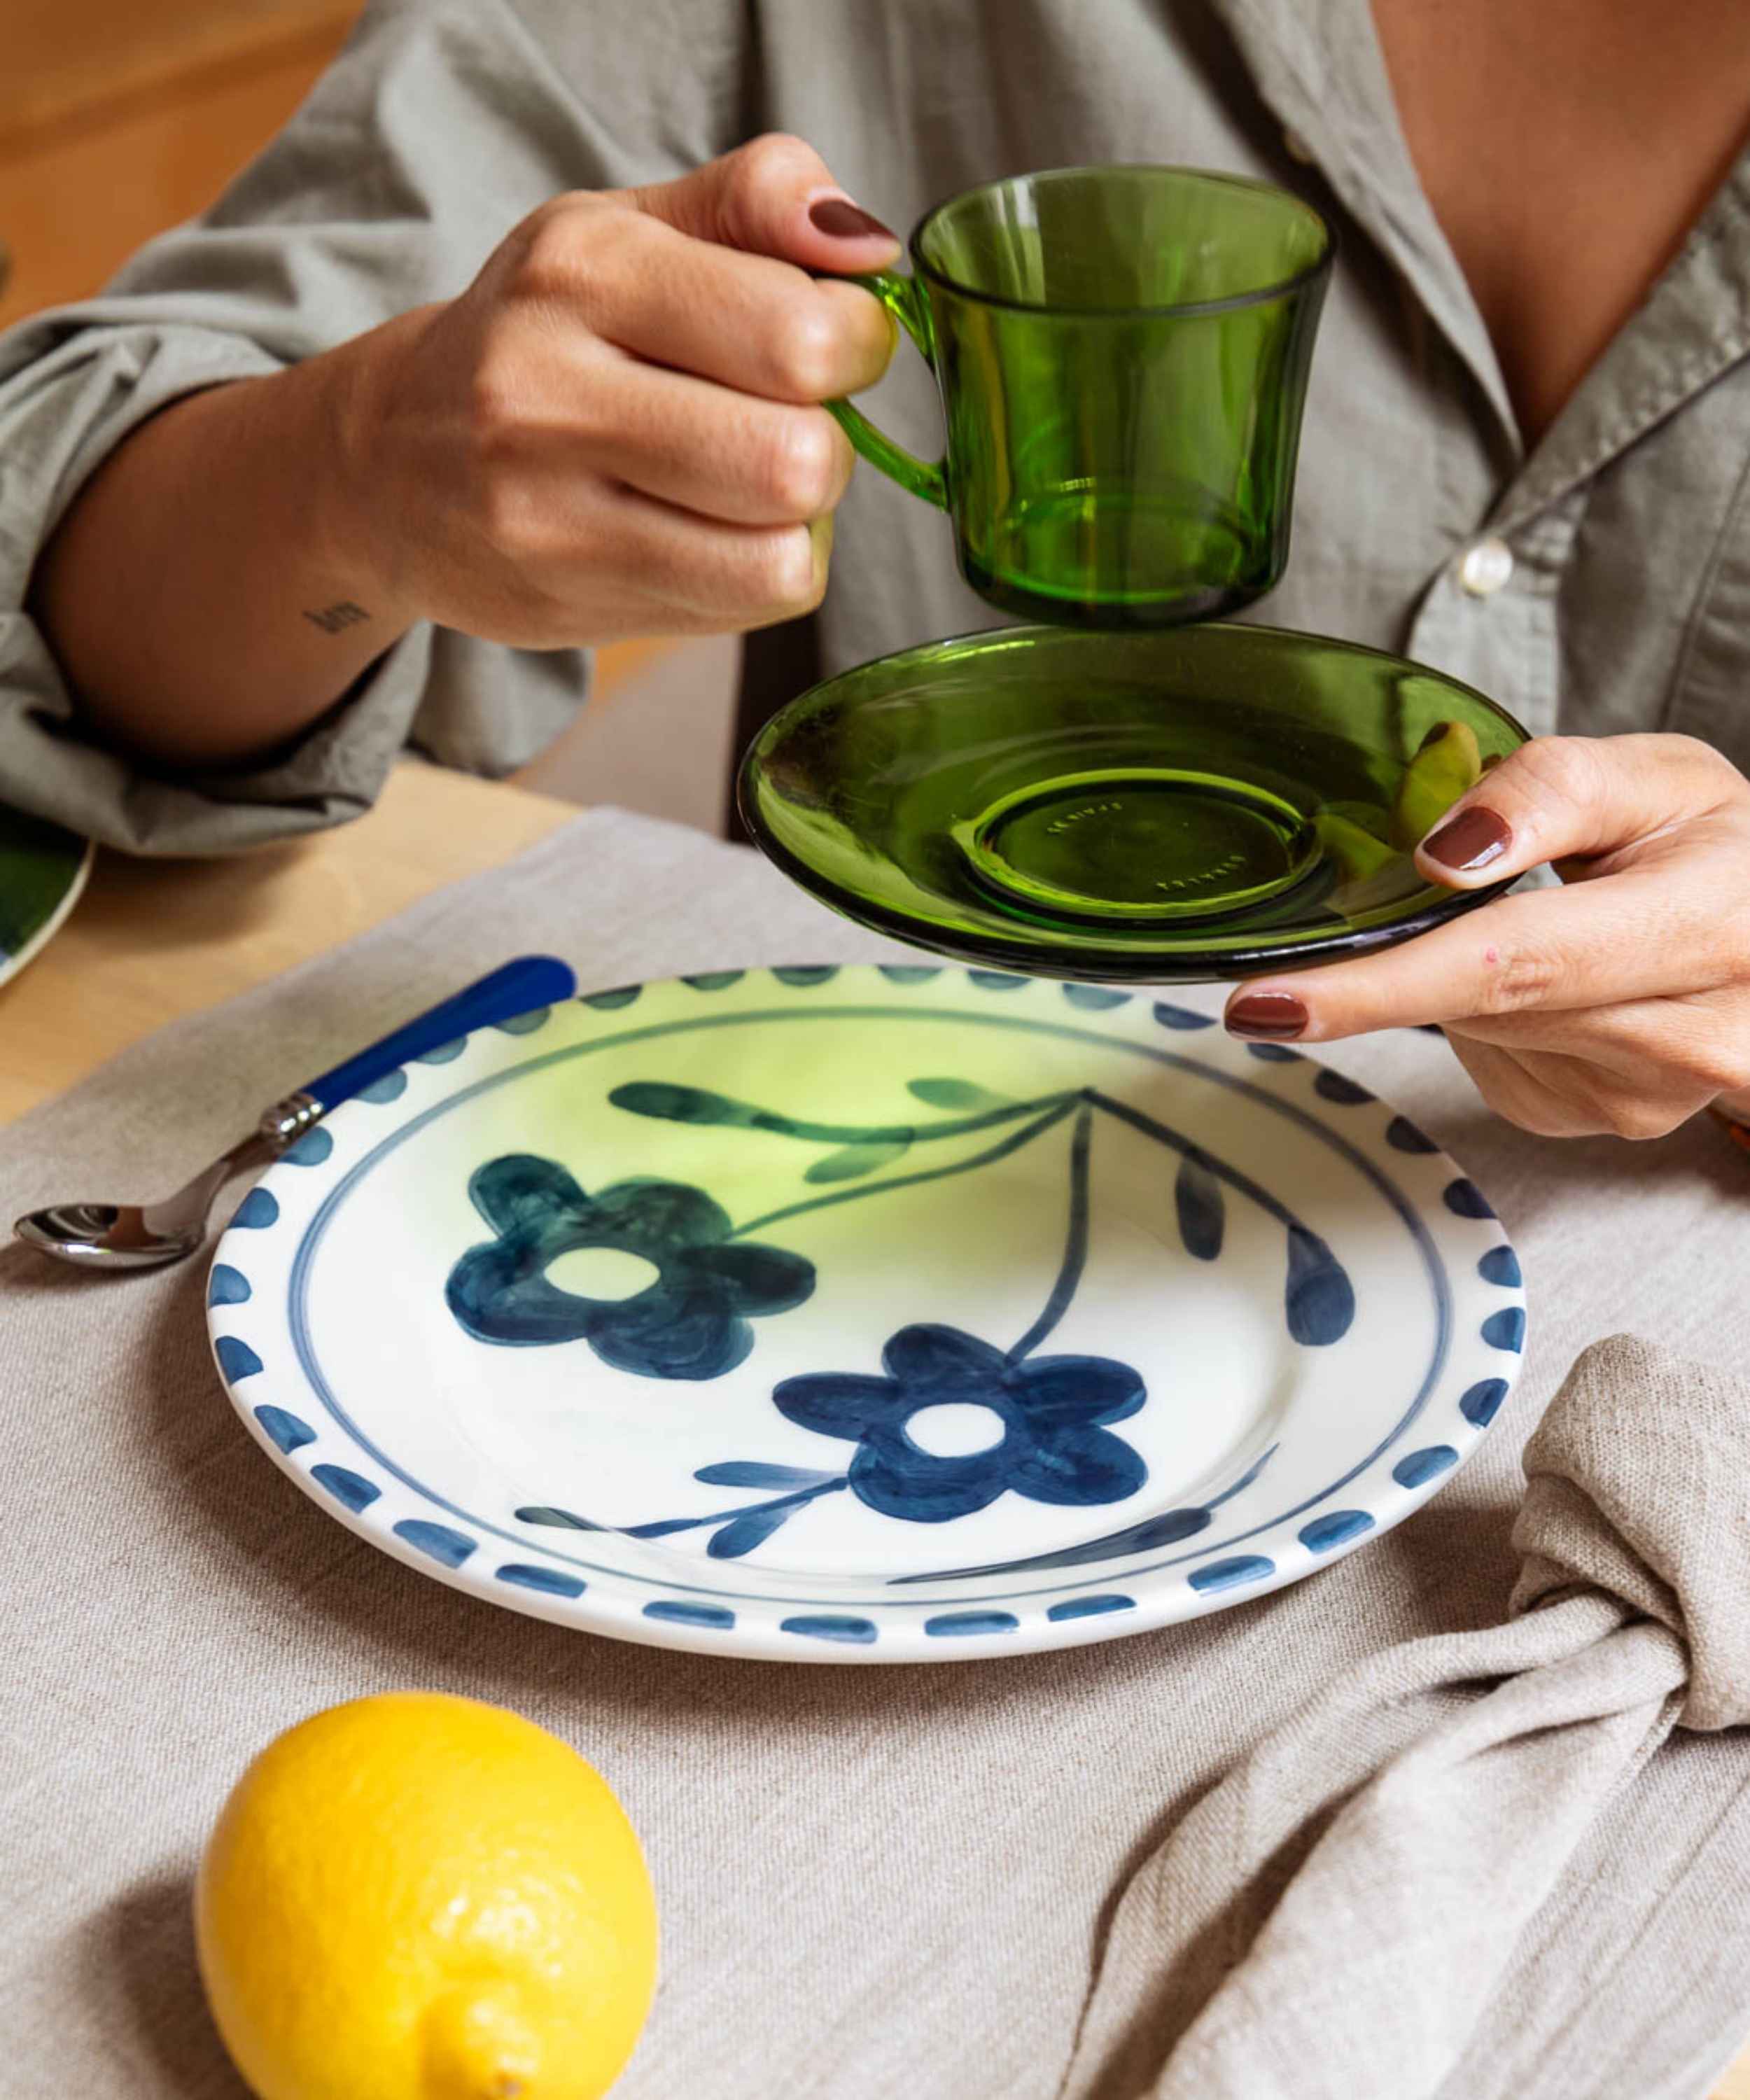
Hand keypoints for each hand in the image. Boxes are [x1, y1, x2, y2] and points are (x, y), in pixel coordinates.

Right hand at [334, 134, 898, 645]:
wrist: (387, 460)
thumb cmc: (544, 335)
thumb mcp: (632, 229)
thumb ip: (758, 200)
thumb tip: (871, 247)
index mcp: (584, 267)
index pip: (798, 333)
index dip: (857, 347)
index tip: (833, 346)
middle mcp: (548, 389)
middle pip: (796, 461)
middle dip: (828, 449)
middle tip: (786, 428)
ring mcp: (545, 512)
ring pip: (778, 556)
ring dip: (798, 526)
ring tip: (748, 489)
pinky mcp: (560, 599)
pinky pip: (742, 609)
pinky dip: (759, 576)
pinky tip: (711, 538)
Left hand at [1223, 735, 1749, 1138]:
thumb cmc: (1715, 848)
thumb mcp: (1657, 778)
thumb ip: (1548, 793)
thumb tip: (1445, 855)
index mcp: (1709, 926)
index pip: (1514, 964)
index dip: (1380, 987)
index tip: (1270, 1002)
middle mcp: (1690, 1034)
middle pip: (1480, 1006)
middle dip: (1378, 981)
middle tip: (1278, 976)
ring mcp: (1646, 1096)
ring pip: (1479, 1034)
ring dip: (1456, 982)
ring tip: (1525, 925)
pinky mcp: (1603, 1121)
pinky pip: (1497, 1061)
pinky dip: (1490, 1018)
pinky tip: (1545, 983)